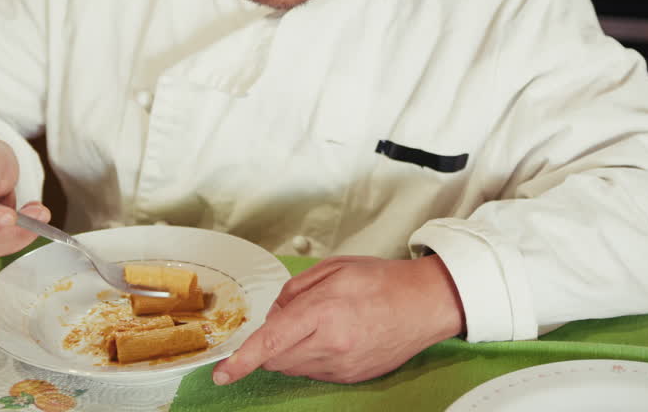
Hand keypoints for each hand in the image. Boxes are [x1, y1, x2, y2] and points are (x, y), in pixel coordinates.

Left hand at [212, 255, 464, 384]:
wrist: (425, 305)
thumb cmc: (382, 281)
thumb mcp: (333, 269)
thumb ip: (294, 291)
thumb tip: (273, 317)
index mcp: (325, 312)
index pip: (271, 342)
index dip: (242, 360)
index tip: (222, 373)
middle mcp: (333, 345)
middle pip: (276, 358)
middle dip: (271, 342)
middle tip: (294, 317)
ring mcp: (343, 366)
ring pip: (292, 367)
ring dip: (290, 350)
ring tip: (320, 324)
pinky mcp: (351, 377)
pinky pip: (313, 372)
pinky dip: (309, 357)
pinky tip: (332, 337)